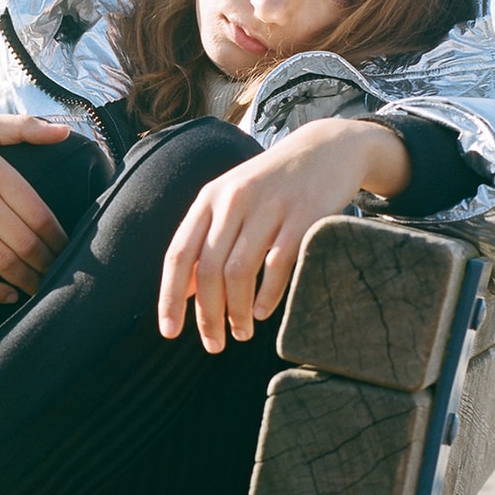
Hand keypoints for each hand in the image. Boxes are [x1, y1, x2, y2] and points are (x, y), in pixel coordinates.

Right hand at [0, 114, 72, 302]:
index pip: (37, 211)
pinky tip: (9, 295)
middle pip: (25, 240)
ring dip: (28, 280)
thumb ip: (23, 127)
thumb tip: (65, 132)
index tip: (70, 249)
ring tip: (41, 287)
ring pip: (2, 261)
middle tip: (62, 273)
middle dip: (48, 263)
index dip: (59, 237)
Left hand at [157, 118, 409, 352]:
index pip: (179, 254)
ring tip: (241, 332)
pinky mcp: (303, 215)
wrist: (325, 149)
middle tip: (213, 345)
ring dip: (236, 312)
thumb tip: (184, 293)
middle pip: (208, 270)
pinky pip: (278, 265)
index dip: (170, 297)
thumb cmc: (272, 186)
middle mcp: (234, 200)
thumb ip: (207, 240)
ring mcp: (269, 206)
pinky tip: (262, 312)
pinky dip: (268, 296)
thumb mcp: (232, 202)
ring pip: (239, 272)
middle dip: (207, 315)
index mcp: (209, 199)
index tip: (169, 331)